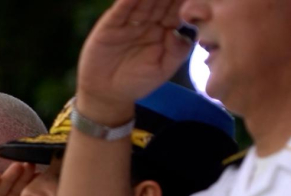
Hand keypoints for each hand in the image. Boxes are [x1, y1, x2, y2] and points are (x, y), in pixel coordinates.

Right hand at [77, 0, 192, 122]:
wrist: (108, 93)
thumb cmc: (138, 82)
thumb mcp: (163, 70)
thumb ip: (177, 52)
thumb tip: (180, 32)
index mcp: (163, 29)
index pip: (175, 10)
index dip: (182, 2)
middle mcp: (147, 21)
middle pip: (159, 1)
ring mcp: (129, 22)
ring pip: (141, 2)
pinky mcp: (110, 25)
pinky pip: (120, 11)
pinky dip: (126, 2)